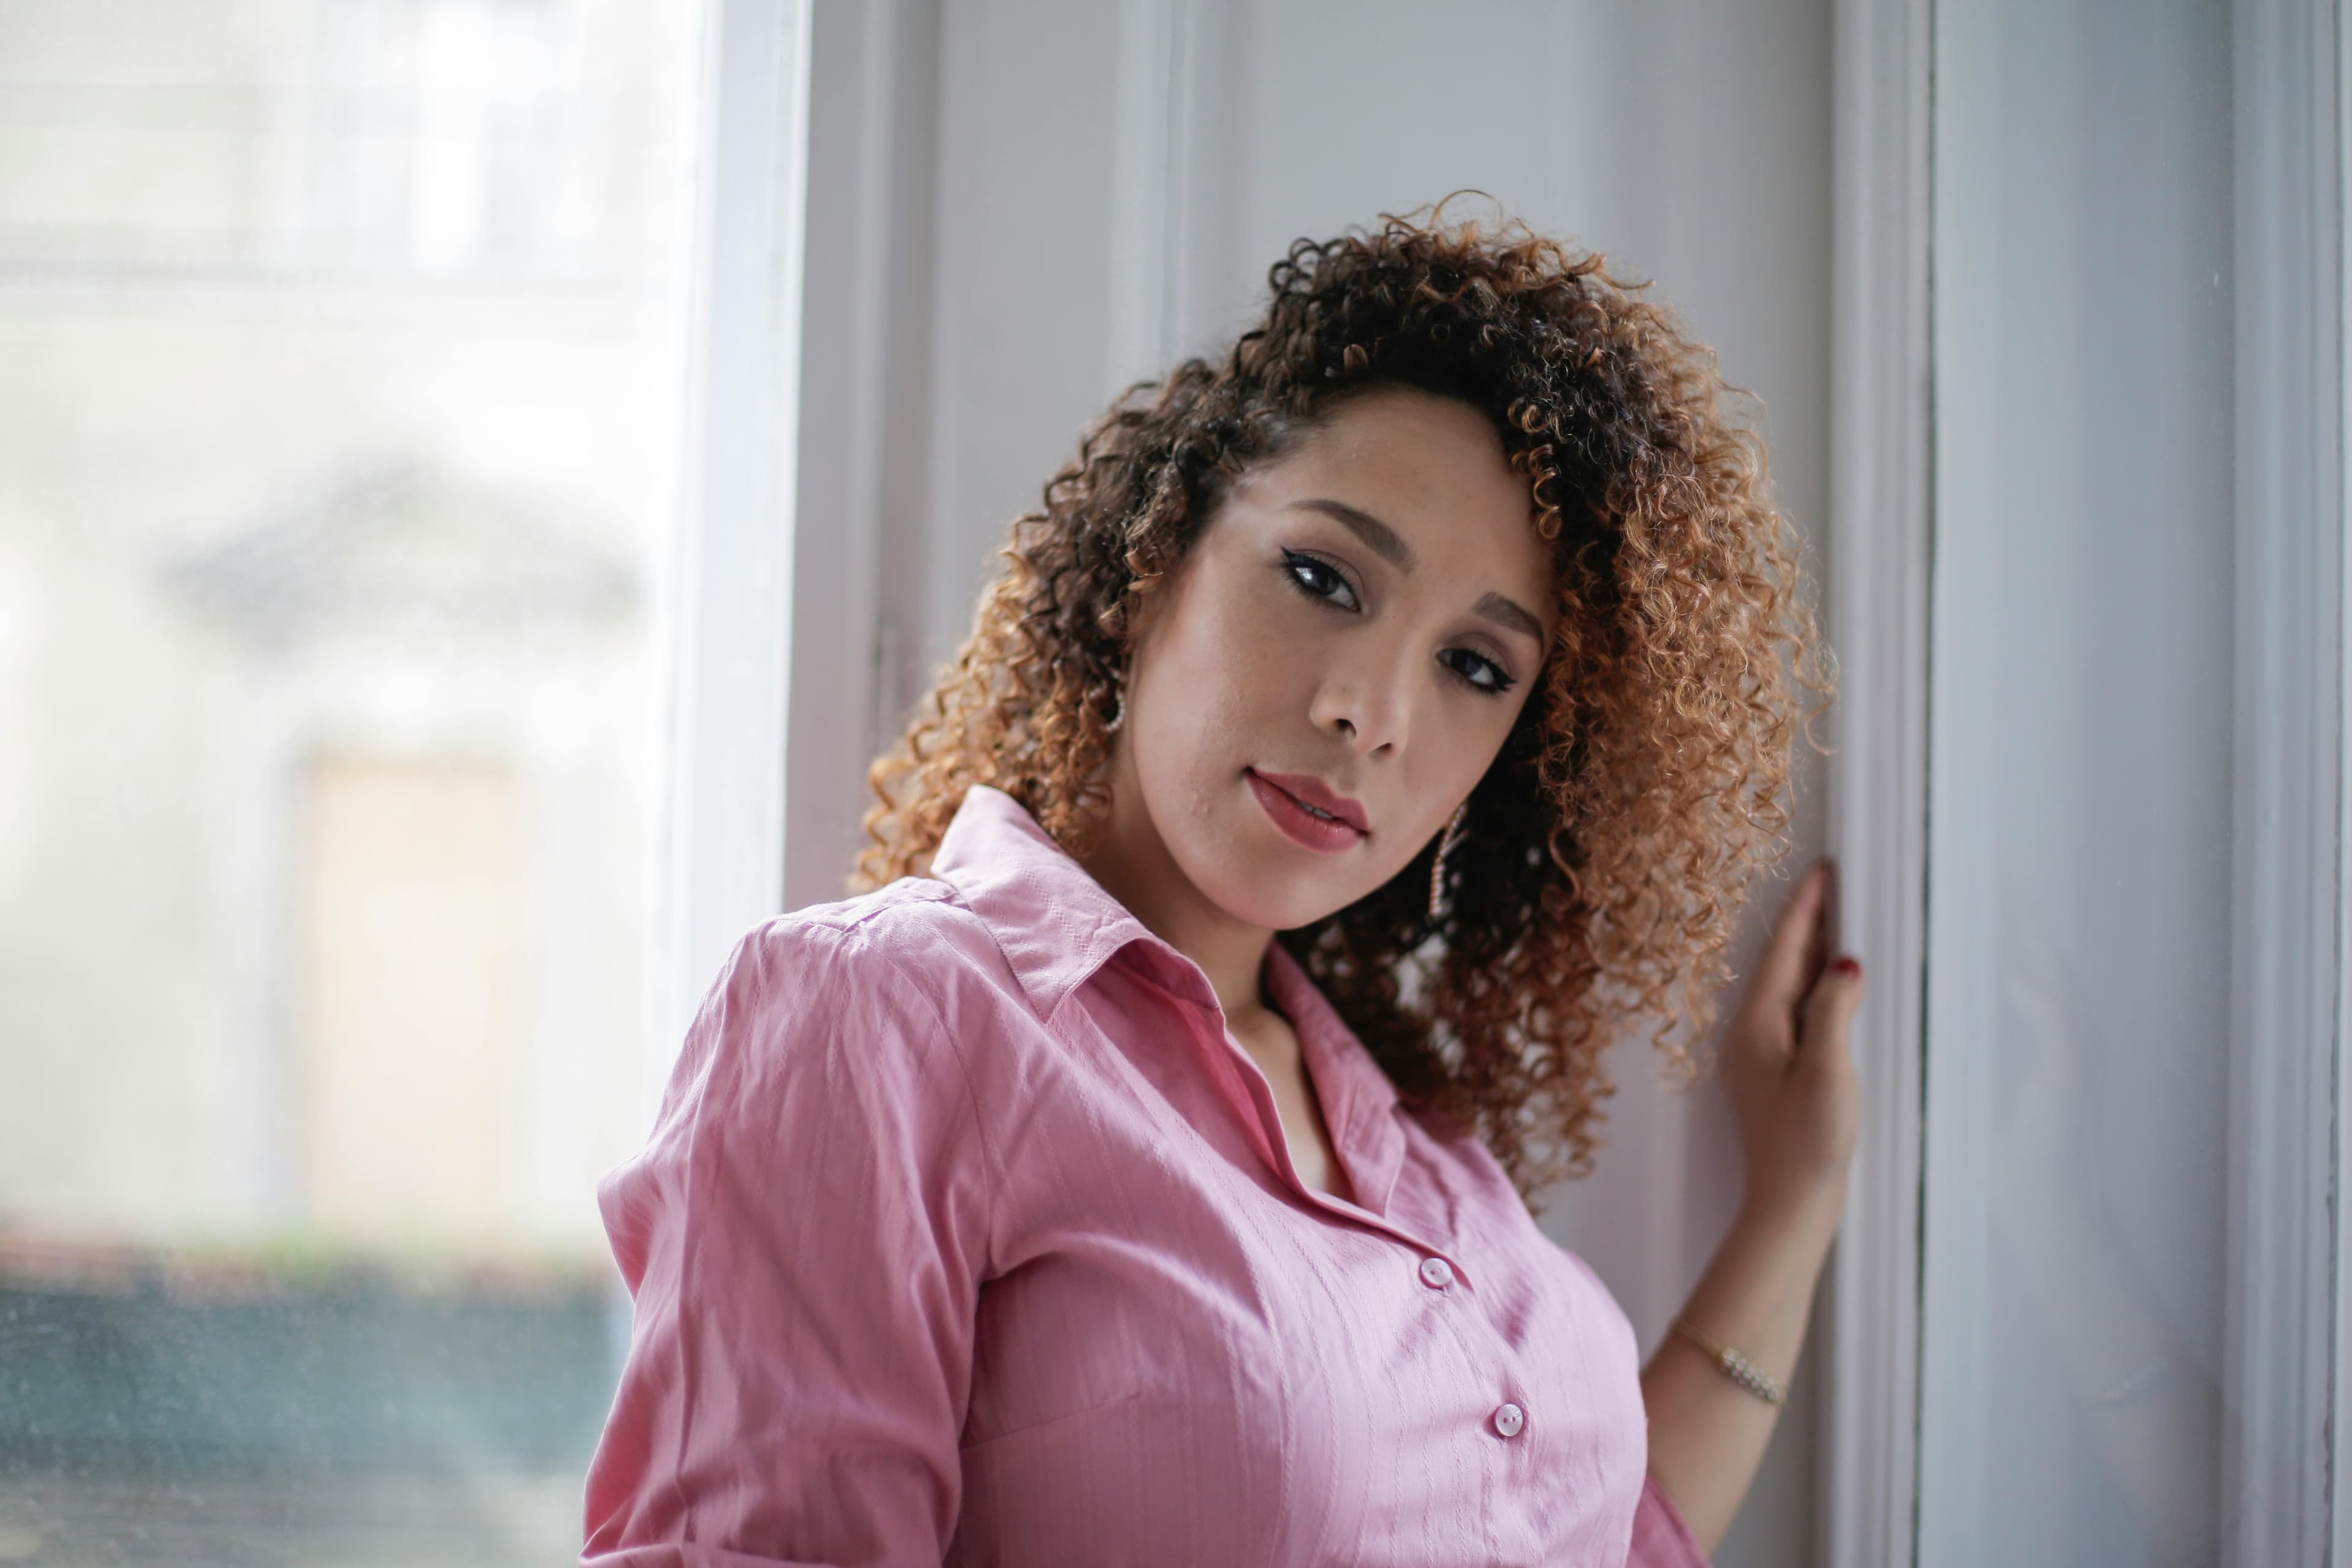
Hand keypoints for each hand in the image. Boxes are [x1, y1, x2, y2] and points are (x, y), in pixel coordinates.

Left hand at [1718, 859, 1864, 1221]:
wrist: (1791, 1203)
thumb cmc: (1808, 1143)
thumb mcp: (1828, 1072)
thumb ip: (1833, 1013)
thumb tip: (1845, 964)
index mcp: (1758, 1026)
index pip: (1784, 952)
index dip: (1805, 909)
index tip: (1823, 871)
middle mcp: (1751, 1034)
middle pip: (1783, 964)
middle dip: (1809, 923)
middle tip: (1837, 883)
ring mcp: (1761, 1054)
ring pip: (1790, 987)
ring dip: (1814, 953)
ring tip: (1841, 918)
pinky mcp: (1776, 1072)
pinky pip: (1796, 1011)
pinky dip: (1817, 988)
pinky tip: (1835, 984)